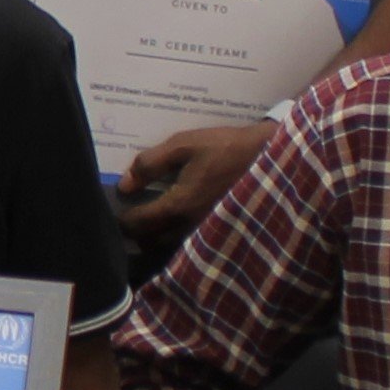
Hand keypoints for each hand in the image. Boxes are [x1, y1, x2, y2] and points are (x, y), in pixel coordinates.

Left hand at [119, 118, 277, 242]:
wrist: (271, 157)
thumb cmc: (226, 148)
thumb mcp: (185, 144)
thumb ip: (150, 163)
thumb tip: (125, 184)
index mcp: (179, 205)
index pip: (138, 224)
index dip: (122, 218)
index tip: (118, 207)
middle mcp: (190, 226)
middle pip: (149, 241)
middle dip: (135, 231)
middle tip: (130, 214)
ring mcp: (206, 232)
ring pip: (169, 245)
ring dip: (154, 236)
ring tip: (149, 217)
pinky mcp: (219, 231)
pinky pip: (187, 241)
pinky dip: (174, 235)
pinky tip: (173, 218)